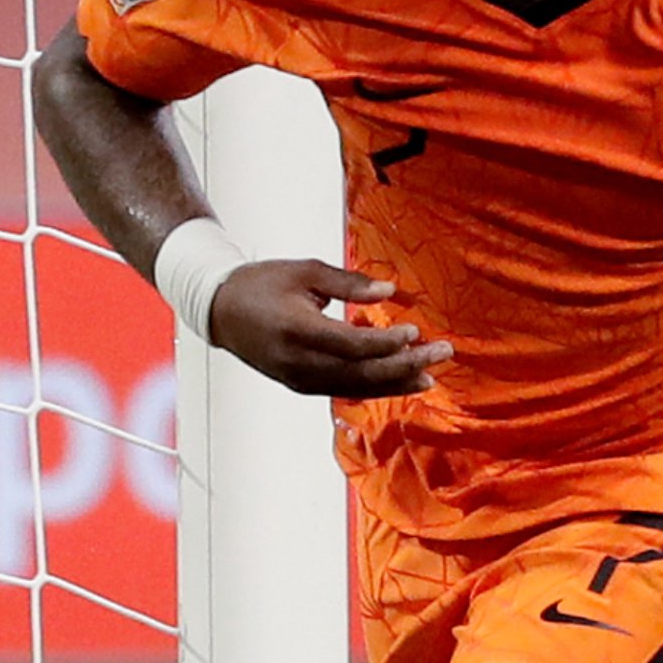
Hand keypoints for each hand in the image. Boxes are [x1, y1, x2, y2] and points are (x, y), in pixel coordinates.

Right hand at [204, 258, 449, 399]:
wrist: (220, 310)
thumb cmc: (262, 284)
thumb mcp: (305, 271)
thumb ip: (349, 284)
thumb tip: (390, 291)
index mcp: (298, 331)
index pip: (353, 345)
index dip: (388, 343)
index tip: (415, 331)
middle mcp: (299, 363)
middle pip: (361, 372)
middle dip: (405, 365)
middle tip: (441, 354)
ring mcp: (299, 379)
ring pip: (355, 387)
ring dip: (395, 383)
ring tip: (428, 377)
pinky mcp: (300, 385)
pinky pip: (343, 390)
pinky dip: (373, 387)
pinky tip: (397, 382)